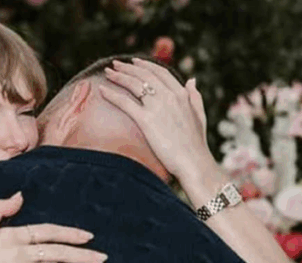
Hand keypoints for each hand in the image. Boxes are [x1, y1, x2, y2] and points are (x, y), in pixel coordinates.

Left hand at [98, 58, 214, 183]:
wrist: (193, 161)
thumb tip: (192, 80)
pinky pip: (125, 102)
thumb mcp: (199, 115)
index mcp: (181, 94)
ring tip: (107, 72)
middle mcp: (169, 96)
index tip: (134, 62)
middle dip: (127, 67)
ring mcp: (157, 107)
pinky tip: (102, 90)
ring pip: (134, 84)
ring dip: (118, 75)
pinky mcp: (146, 120)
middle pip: (144, 74)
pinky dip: (112, 94)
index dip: (145, 64)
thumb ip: (195, 96)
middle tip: (115, 64)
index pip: (160, 72)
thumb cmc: (196, 143)